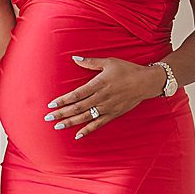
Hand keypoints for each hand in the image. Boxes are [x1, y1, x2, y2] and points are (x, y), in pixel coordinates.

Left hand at [43, 56, 164, 138]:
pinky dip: (88, 130)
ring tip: (57, 126)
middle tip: (48, 118)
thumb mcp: (109, 62)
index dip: (63, 100)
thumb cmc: (127, 70)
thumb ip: (90, 62)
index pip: (76, 94)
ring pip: (86, 117)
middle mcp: (101, 98)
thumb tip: (74, 58)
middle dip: (62, 113)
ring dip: (71, 122)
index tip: (51, 104)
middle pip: (78, 108)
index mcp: (98, 84)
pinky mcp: (113, 114)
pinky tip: (77, 135)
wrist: (146, 82)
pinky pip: (98, 124)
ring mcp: (107, 108)